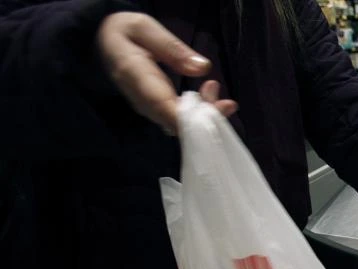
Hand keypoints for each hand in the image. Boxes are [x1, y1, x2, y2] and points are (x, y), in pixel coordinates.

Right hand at [97, 12, 237, 133]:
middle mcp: (141, 100)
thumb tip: (202, 67)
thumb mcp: (145, 28)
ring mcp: (148, 108)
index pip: (164, 108)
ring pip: (180, 124)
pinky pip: (179, 120)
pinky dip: (199, 114)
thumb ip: (172, 47)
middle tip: (229, 102)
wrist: (102, 43)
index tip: (219, 110)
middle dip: (207, 116)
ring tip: (221, 95)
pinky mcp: (155, 110)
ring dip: (206, 115)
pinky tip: (212, 98)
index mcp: (135, 77)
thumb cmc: (125, 33)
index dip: (192, 118)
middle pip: (176, 122)